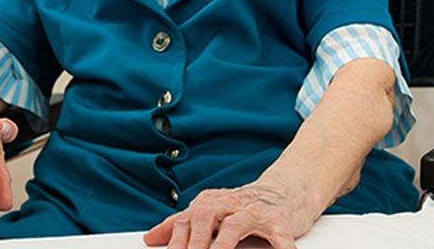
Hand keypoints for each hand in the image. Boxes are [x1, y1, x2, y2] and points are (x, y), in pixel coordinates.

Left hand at [143, 181, 312, 248]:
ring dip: (223, 244)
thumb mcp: (210, 213)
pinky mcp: (279, 220)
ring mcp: (255, 211)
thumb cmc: (241, 207)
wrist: (284, 191)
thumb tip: (150, 238)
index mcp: (209, 202)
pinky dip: (279, 247)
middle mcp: (230, 203)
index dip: (173, 241)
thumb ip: (182, 225)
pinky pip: (279, 234)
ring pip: (235, 224)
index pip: (185, 220)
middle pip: (205, 217)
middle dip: (194, 241)